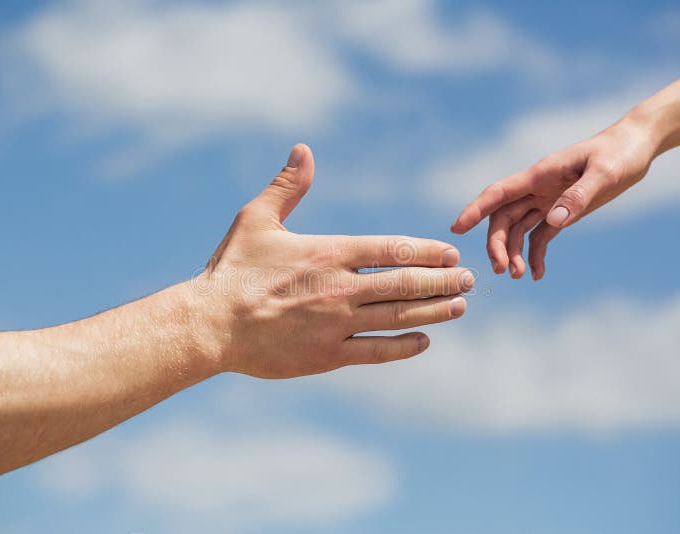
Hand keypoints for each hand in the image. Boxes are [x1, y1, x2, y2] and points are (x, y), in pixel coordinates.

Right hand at [190, 144, 473, 378]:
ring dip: (434, 310)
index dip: (427, 252)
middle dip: (443, 281)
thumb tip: (304, 150)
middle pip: (406, 283)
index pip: (392, 250)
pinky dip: (404, 346)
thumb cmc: (232, 270)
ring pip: (398, 316)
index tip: (450, 254)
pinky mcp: (327, 356)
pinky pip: (377, 352)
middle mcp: (340, 288)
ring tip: (459, 306)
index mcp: (328, 253)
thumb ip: (286, 187)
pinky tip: (424, 341)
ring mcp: (336, 325)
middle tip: (469, 279)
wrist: (209, 325)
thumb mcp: (256, 219)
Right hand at [450, 117, 654, 279]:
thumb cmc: (621, 153)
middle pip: (503, 218)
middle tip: (502, 271)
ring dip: (513, 253)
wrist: (637, 146)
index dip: (475, 210)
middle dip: (497, 244)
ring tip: (517, 277)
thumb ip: (578, 196)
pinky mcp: (562, 211)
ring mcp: (547, 200)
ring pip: (518, 230)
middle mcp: (537, 188)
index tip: (457, 229)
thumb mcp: (605, 173)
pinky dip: (535, 255)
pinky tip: (537, 274)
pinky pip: (540, 236)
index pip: (498, 194)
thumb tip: (554, 221)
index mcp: (540, 175)